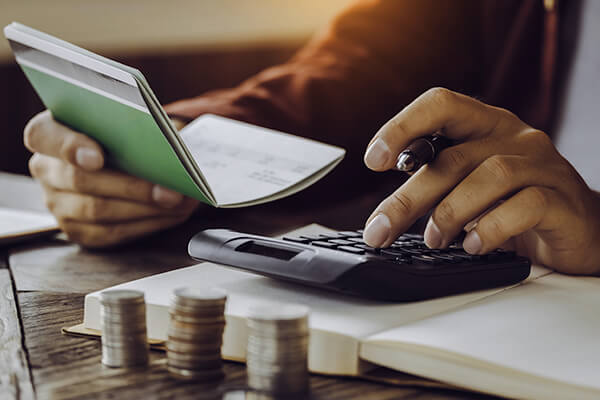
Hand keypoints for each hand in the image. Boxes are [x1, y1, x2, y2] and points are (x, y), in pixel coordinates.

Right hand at [24, 110, 199, 247]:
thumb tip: (166, 146)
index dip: (69, 146)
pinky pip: (111, 233)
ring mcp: (58, 204)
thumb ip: (132, 127)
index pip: (42, 136)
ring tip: (179, 202)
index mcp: (47, 133)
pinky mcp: (78, 230)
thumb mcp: (123, 121)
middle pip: (79, 180)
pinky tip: (172, 214)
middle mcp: (46, 169)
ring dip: (145, 208)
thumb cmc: (121, 134)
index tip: (97, 157)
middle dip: (131, 186)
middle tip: (169, 190)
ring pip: (97, 211)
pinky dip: (146, 224)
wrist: (122, 158)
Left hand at [362, 88, 599, 274]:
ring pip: (489, 176)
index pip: (440, 104)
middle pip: (452, 158)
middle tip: (380, 230)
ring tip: (433, 240)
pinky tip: (474, 246)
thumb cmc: (513, 203)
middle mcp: (513, 136)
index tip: (373, 160)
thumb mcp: (469, 185)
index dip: (402, 126)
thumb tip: (385, 212)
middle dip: (409, 198)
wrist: (580, 228)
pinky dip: (492, 228)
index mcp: (484, 124)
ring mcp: (542, 165)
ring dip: (449, 213)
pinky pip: (525, 206)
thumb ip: (437, 182)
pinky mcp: (563, 199)